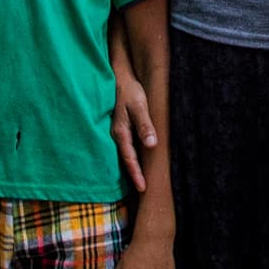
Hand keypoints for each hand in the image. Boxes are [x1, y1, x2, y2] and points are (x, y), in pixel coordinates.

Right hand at [110, 66, 157, 192]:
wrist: (119, 77)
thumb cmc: (129, 90)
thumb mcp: (139, 106)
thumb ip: (145, 125)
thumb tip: (151, 145)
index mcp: (120, 132)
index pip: (129, 159)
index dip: (136, 174)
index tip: (143, 188)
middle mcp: (116, 135)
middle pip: (125, 160)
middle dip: (133, 175)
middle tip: (142, 191)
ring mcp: (117, 131)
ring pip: (124, 154)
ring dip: (132, 167)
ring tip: (140, 181)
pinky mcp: (120, 127)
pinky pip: (125, 146)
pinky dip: (130, 156)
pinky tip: (136, 160)